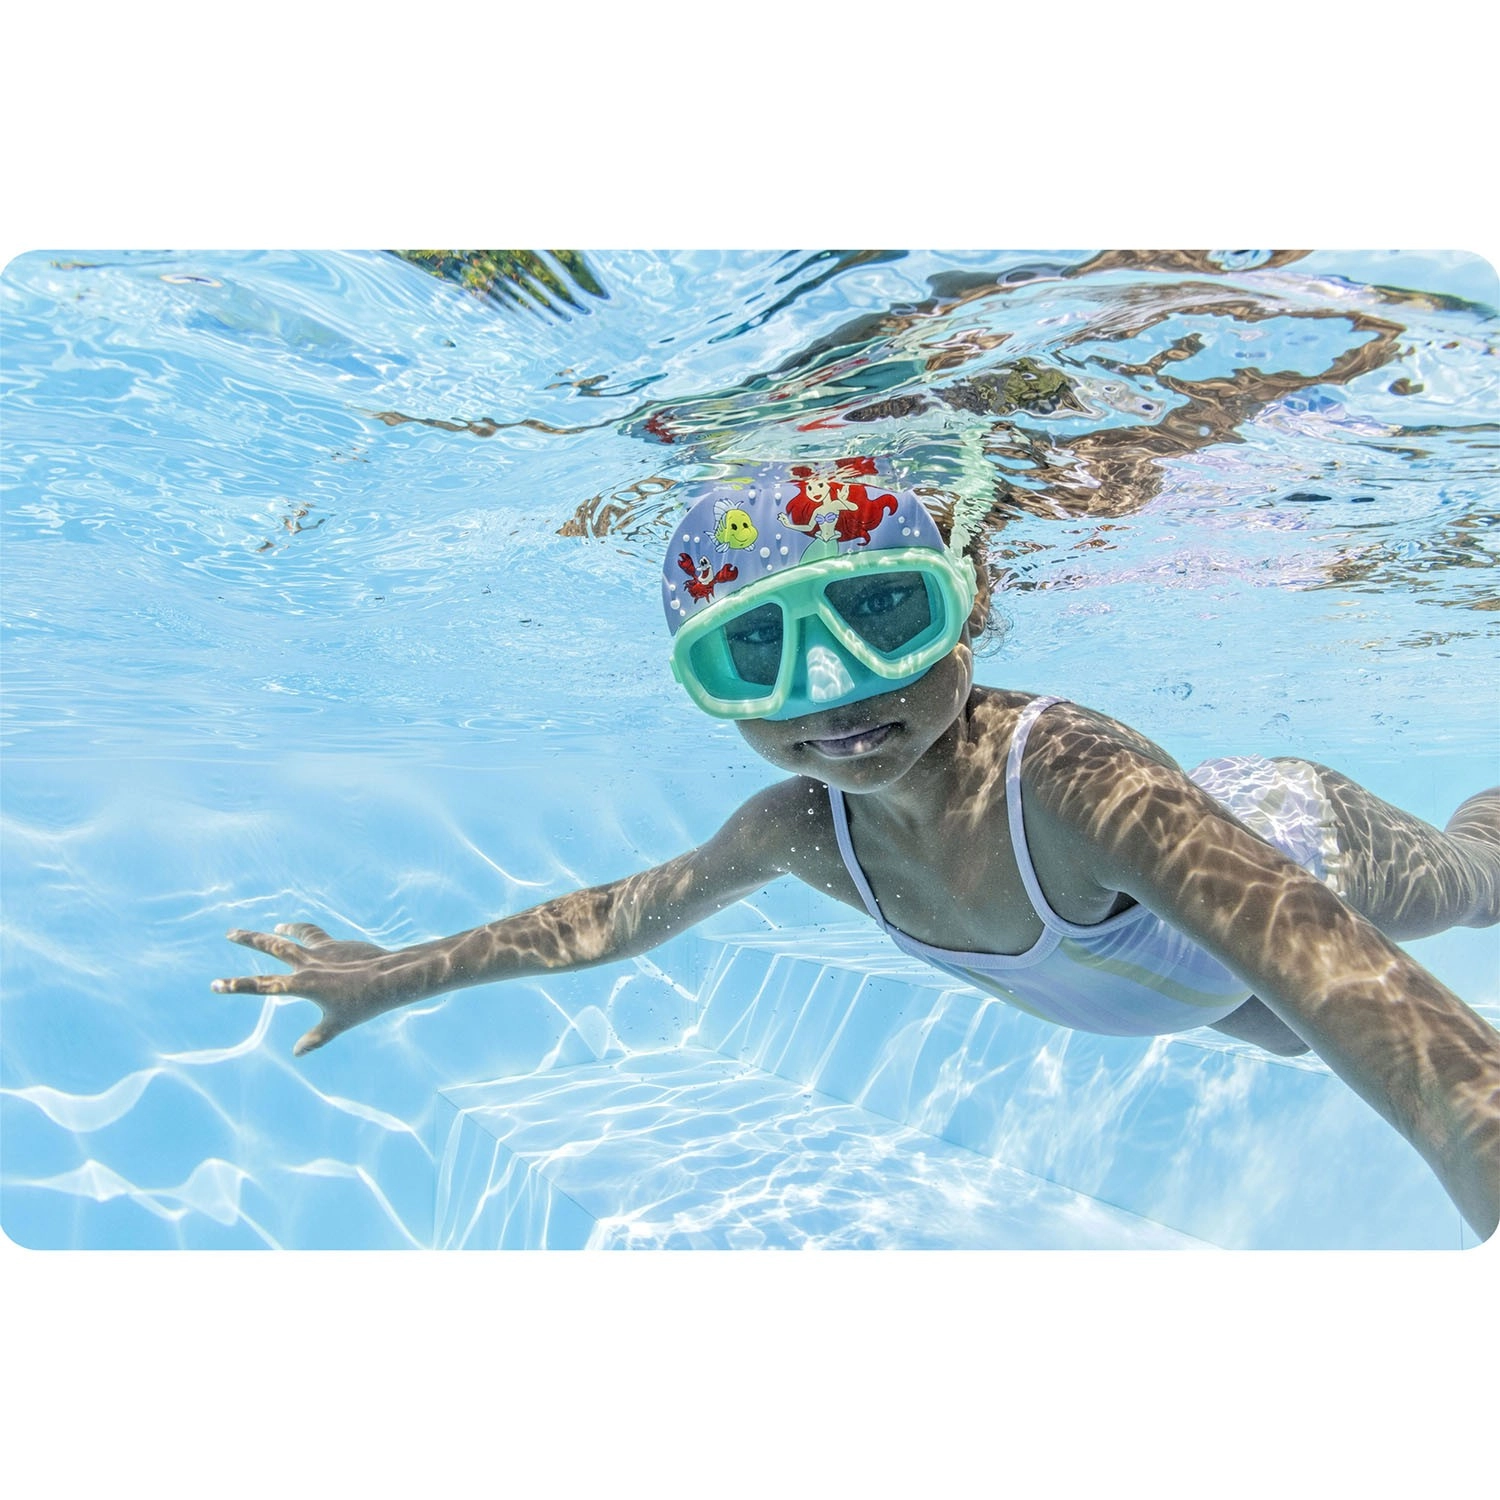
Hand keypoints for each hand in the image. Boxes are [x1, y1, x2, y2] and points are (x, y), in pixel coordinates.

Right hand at [212, 923, 404, 1055]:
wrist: (390, 979)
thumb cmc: (364, 1005)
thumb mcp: (337, 1025)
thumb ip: (315, 1038)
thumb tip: (296, 1052)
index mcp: (303, 985)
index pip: (262, 986)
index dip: (236, 986)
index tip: (214, 984)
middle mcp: (308, 964)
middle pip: (272, 948)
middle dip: (249, 940)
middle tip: (229, 933)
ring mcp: (322, 951)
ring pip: (291, 936)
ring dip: (273, 932)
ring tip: (263, 930)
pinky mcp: (335, 943)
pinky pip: (312, 934)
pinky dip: (300, 931)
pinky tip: (292, 930)